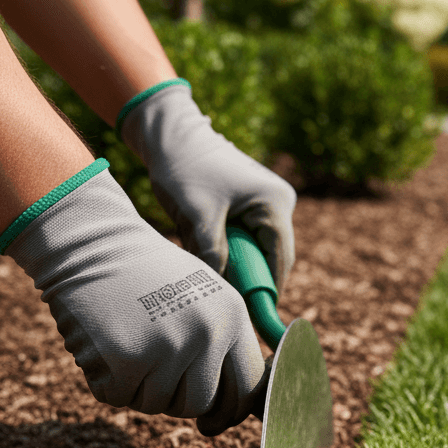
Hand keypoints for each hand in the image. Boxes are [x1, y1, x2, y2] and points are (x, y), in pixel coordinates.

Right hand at [3, 163, 265, 435]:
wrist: (91, 244)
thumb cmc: (148, 275)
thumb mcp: (203, 297)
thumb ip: (224, 343)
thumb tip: (238, 409)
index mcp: (233, 317)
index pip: (246, 388)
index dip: (228, 412)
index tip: (213, 422)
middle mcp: (208, 334)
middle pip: (199, 404)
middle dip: (176, 397)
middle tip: (153, 367)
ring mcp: (168, 348)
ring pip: (158, 404)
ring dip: (139, 385)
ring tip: (128, 341)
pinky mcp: (126, 361)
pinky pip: (120, 398)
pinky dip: (108, 380)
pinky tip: (105, 343)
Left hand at [121, 81, 295, 288]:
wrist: (168, 132)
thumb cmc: (184, 167)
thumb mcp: (197, 216)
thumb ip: (212, 254)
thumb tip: (221, 291)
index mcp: (274, 203)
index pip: (279, 259)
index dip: (266, 288)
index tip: (252, 315)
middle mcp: (279, 202)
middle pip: (271, 255)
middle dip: (250, 276)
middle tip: (230, 300)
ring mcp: (267, 202)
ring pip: (257, 247)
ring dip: (237, 262)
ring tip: (214, 271)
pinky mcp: (252, 203)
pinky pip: (246, 236)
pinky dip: (229, 248)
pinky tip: (209, 251)